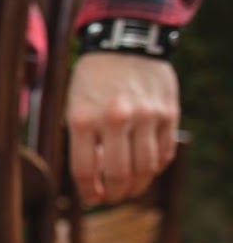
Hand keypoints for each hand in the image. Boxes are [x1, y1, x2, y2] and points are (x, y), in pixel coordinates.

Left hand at [66, 52, 179, 205]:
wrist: (124, 43)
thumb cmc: (92, 80)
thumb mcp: (74, 107)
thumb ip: (81, 141)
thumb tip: (90, 179)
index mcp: (83, 119)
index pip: (85, 171)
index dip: (88, 192)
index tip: (90, 199)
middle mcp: (116, 119)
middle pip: (118, 175)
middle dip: (114, 194)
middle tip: (111, 197)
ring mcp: (146, 116)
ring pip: (145, 168)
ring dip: (137, 186)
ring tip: (129, 189)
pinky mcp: (168, 113)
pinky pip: (164, 152)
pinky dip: (156, 167)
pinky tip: (147, 169)